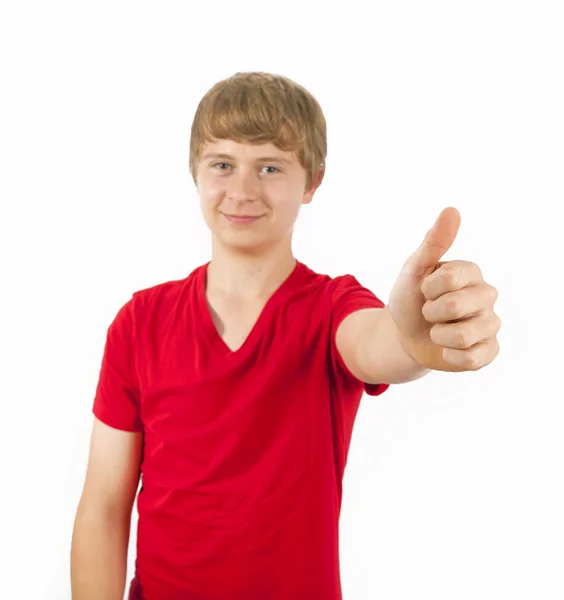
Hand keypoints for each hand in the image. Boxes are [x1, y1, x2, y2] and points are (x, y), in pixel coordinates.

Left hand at [387, 207, 500, 371]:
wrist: (404, 335)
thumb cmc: (411, 298)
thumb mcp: (414, 269)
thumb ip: (433, 243)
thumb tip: (452, 210)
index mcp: (471, 272)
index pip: (449, 279)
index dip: (427, 288)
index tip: (424, 289)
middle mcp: (487, 295)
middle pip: (455, 306)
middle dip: (430, 312)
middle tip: (430, 312)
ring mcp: (490, 324)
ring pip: (463, 336)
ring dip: (438, 335)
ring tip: (438, 330)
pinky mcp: (489, 351)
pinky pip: (471, 359)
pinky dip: (448, 356)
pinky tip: (447, 348)